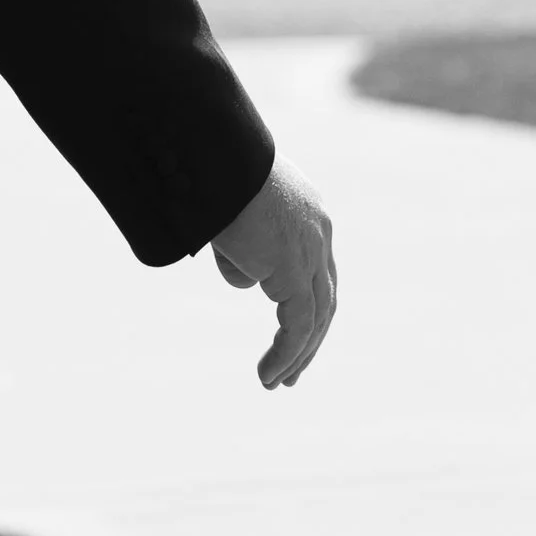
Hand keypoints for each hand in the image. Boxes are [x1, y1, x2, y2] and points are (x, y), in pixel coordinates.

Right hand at [211, 154, 336, 388]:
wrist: (212, 152)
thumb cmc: (211, 169)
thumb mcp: (229, 208)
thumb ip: (242, 240)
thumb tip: (246, 274)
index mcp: (307, 209)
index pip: (316, 267)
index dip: (306, 302)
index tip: (291, 330)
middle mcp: (318, 230)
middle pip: (324, 297)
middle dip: (309, 337)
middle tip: (293, 369)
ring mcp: (311, 250)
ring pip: (315, 318)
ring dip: (297, 355)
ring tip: (276, 382)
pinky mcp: (294, 270)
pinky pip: (297, 326)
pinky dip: (285, 355)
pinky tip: (268, 376)